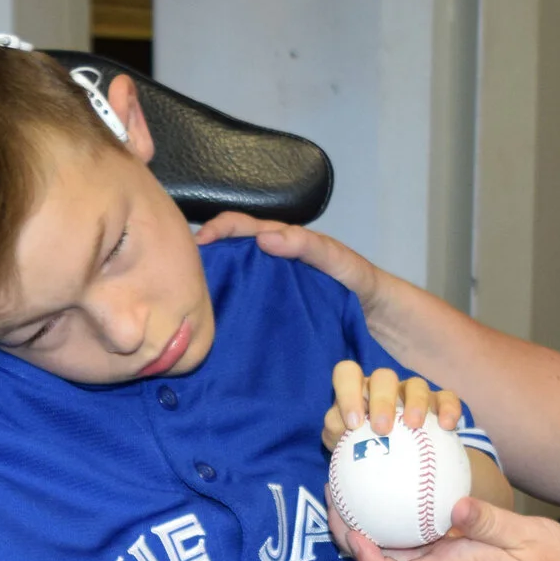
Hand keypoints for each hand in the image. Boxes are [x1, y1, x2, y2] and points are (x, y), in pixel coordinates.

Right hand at [195, 213, 387, 319]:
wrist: (384, 329)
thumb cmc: (365, 287)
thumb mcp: (342, 262)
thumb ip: (310, 247)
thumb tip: (263, 238)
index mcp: (284, 247)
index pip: (244, 229)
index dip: (220, 230)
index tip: (199, 244)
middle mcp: (271, 270)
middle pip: (230, 259)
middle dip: (202, 262)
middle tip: (175, 274)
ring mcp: (270, 297)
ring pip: (232, 288)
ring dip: (209, 291)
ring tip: (183, 301)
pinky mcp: (272, 325)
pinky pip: (244, 318)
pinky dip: (225, 320)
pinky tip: (210, 332)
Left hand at [323, 359, 461, 448]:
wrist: (405, 466)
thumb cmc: (368, 454)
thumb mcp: (346, 450)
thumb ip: (336, 441)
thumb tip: (335, 445)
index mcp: (358, 393)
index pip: (347, 374)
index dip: (347, 393)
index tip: (353, 424)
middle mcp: (384, 388)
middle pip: (383, 377)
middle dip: (381, 400)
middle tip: (382, 429)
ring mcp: (412, 394)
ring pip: (415, 384)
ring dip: (414, 402)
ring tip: (413, 426)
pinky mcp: (438, 403)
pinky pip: (446, 398)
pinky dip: (447, 408)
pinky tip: (447, 426)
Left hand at [330, 493, 559, 560]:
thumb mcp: (527, 538)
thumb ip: (490, 523)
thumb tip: (455, 505)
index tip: (355, 533)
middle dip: (354, 539)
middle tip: (334, 499)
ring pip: (398, 551)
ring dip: (370, 527)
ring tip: (349, 492)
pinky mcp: (456, 553)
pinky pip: (418, 538)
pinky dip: (397, 517)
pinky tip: (390, 490)